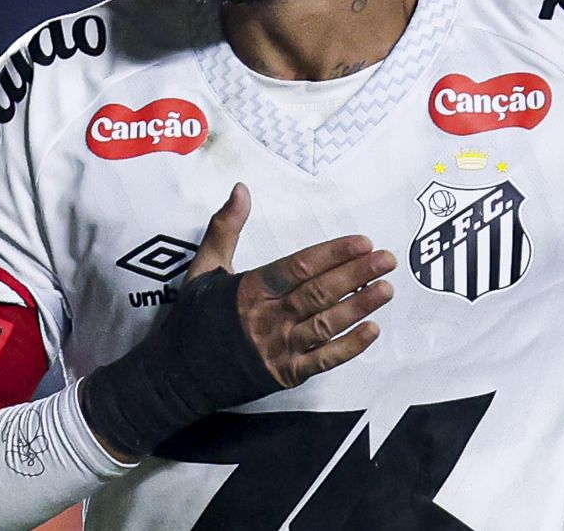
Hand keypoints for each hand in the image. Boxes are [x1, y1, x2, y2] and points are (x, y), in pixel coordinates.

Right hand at [187, 182, 396, 387]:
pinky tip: (372, 330)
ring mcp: (277, 349)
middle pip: (319, 293)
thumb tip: (241, 188)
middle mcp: (266, 318)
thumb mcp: (203, 267)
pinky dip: (349, 347)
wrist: (176, 375)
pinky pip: (322, 360)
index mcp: (249, 289)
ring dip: (359, 306)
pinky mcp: (284, 375)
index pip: (299, 266)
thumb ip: (225, 227)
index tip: (362, 242)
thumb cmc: (193, 318)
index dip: (333, 254)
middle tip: (387, 259)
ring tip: (387, 289)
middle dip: (357, 275)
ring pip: (325, 324)